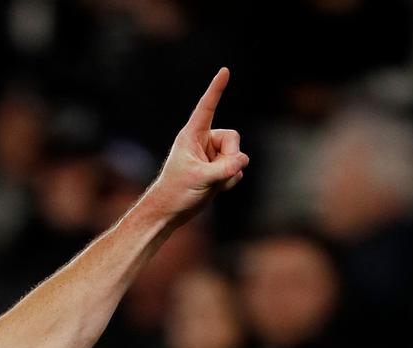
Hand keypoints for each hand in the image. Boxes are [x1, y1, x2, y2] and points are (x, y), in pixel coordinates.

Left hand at [147, 67, 249, 223]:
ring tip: (210, 183)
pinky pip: (237, 169)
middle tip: (215, 174)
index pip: (207, 107)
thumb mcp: (201, 179)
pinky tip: (215, 189)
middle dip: (231, 157)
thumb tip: (242, 162)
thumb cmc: (177, 192)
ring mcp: (211, 155)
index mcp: (191, 136)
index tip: (224, 71)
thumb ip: (224, 169)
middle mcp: (203, 141)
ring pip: (237, 156)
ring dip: (229, 173)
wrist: (170, 211)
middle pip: (233, 138)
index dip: (216, 89)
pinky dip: (230, 181)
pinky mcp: (217, 168)